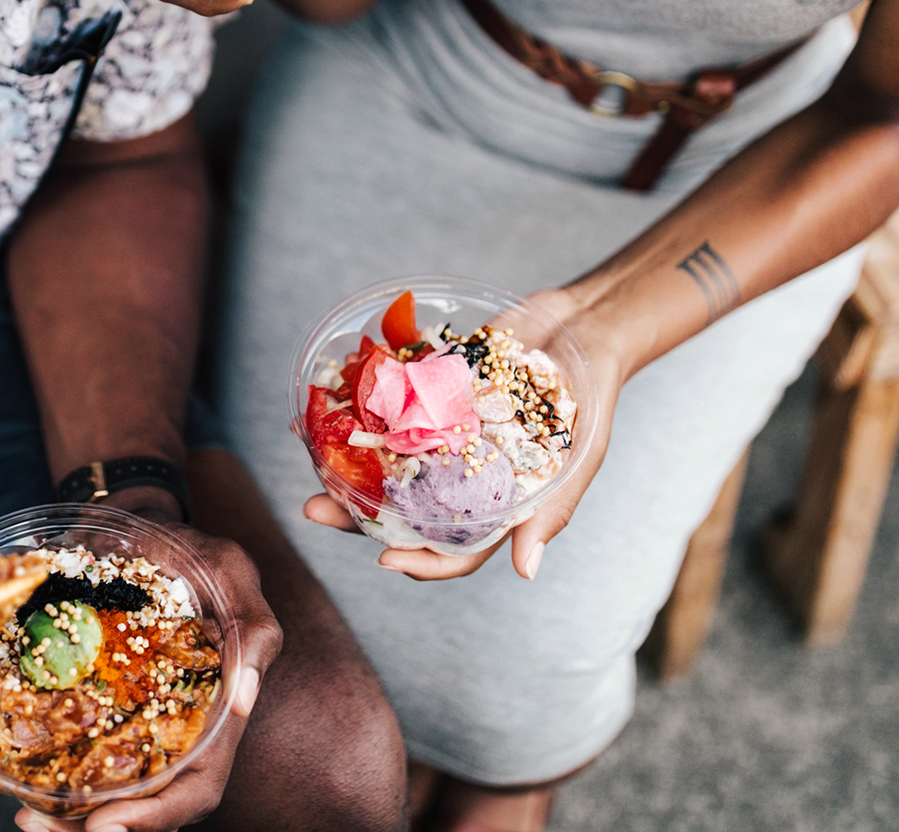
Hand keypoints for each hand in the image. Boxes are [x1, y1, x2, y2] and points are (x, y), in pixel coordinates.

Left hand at [16, 495, 282, 831]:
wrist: (138, 523)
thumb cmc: (190, 548)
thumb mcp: (230, 570)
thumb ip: (252, 630)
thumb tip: (243, 703)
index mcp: (219, 711)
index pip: (200, 787)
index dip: (158, 816)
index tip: (104, 827)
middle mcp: (181, 730)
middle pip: (150, 805)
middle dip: (100, 829)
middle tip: (37, 826)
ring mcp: (140, 724)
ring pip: (114, 796)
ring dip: (71, 819)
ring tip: (26, 818)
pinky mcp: (102, 709)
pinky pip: (82, 761)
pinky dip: (57, 783)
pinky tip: (19, 787)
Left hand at [304, 288, 625, 581]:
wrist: (583, 327)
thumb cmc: (592, 400)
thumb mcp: (580, 458)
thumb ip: (552, 511)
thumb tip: (525, 571)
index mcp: (496, 506)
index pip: (453, 550)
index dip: (419, 560)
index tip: (383, 559)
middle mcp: (460, 476)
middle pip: (403, 510)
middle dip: (356, 515)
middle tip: (313, 511)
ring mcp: (442, 435)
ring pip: (387, 460)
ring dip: (346, 461)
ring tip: (306, 454)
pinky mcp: (431, 395)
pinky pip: (390, 407)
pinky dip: (358, 405)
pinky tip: (324, 401)